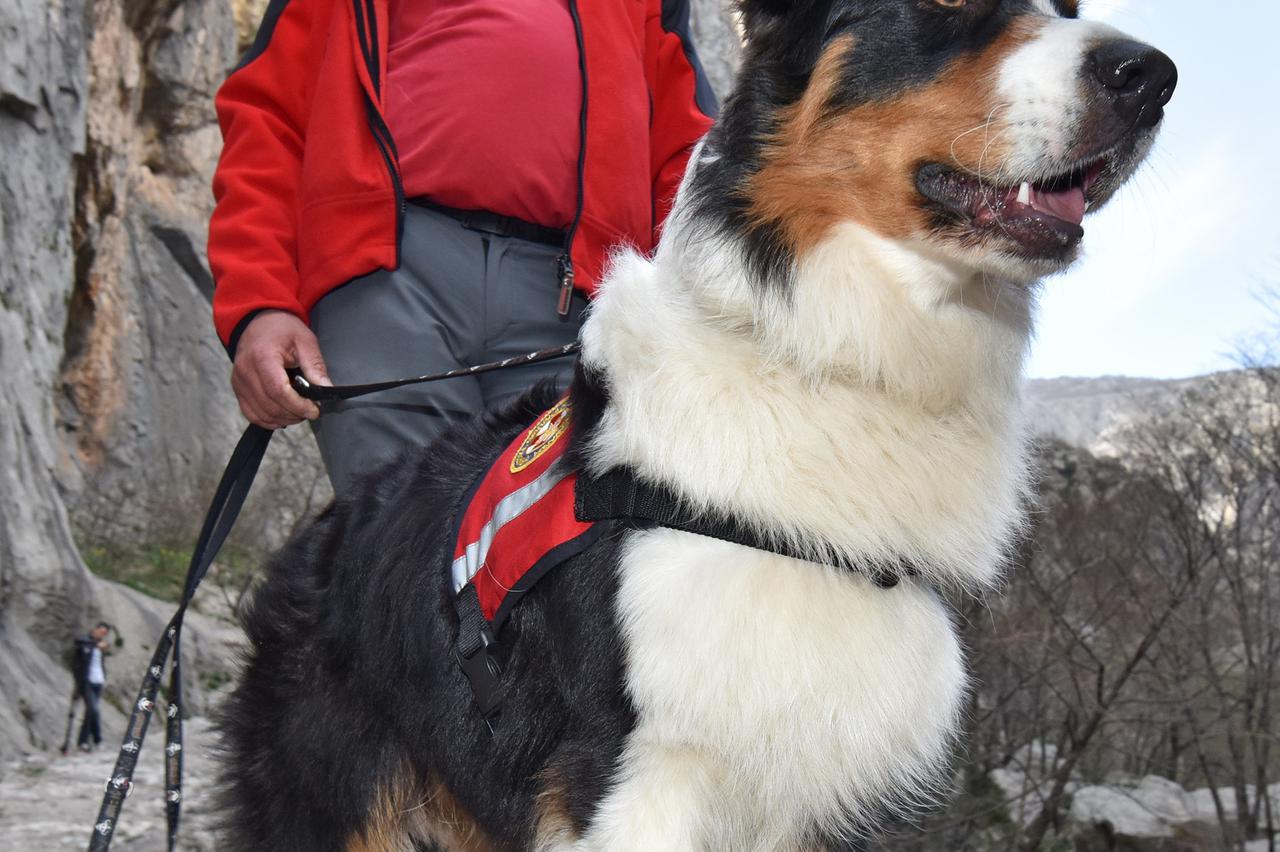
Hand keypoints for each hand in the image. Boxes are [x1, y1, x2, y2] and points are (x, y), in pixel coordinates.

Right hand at [231, 310, 330, 428]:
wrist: (259, 321)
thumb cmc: (282, 329)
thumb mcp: (305, 341)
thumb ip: (315, 367)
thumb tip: (327, 390)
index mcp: (262, 357)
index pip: (278, 391)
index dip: (298, 405)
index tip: (314, 410)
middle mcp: (246, 371)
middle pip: (270, 405)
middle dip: (294, 413)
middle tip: (310, 410)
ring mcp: (239, 381)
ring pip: (260, 414)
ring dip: (283, 418)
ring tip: (299, 411)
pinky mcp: (238, 388)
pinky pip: (251, 413)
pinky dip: (268, 420)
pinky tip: (283, 414)